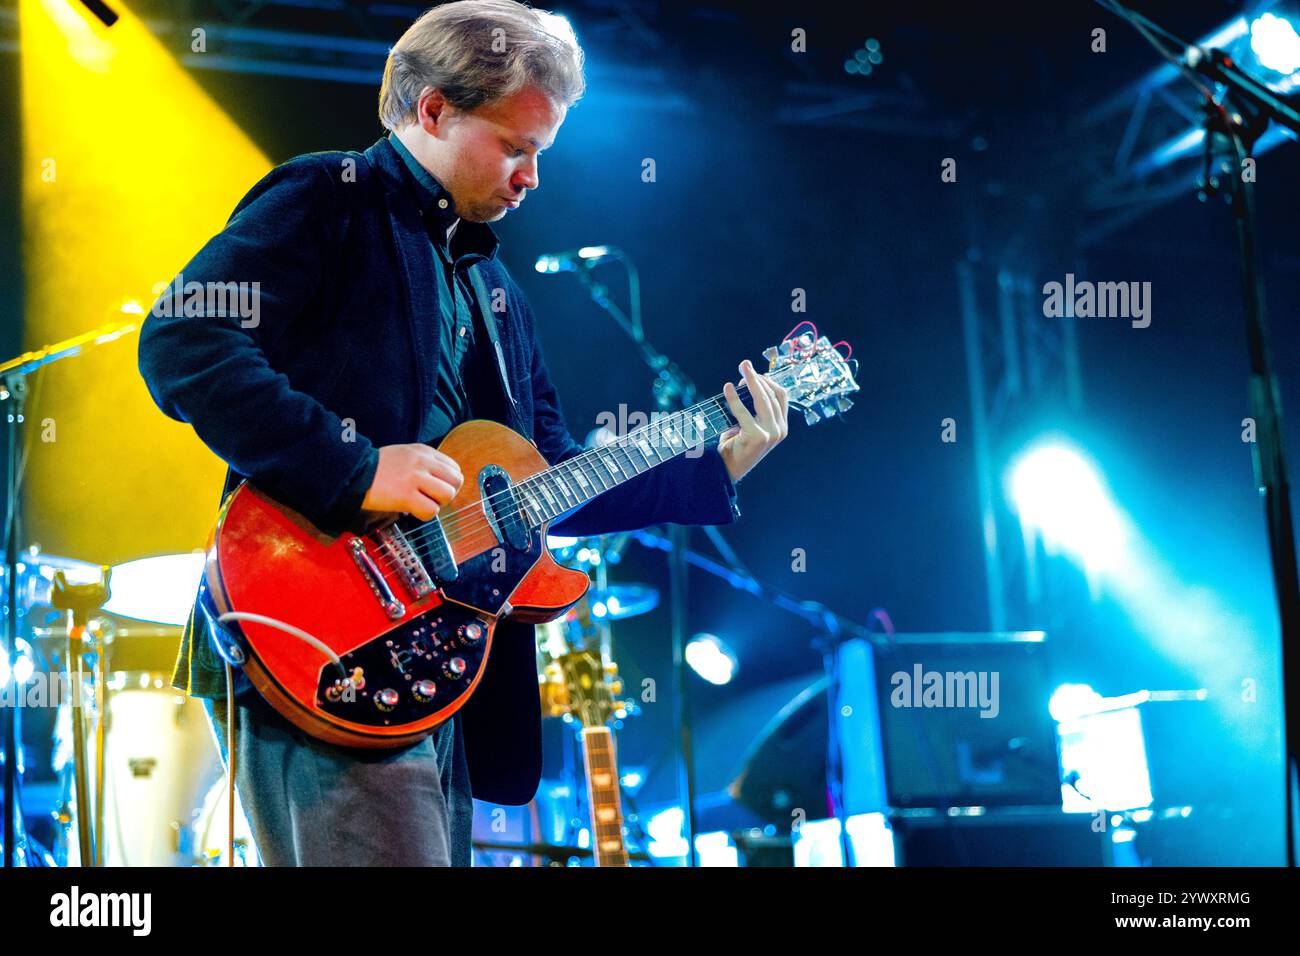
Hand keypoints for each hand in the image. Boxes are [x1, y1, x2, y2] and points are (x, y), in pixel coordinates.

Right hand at [361, 443, 463, 520]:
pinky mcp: (406, 496)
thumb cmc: (377, 469)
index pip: (454, 468)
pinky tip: (412, 510)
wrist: (353, 473)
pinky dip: (424, 514)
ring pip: (447, 495)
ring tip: (420, 503)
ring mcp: (415, 478)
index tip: (435, 488)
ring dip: (436, 504)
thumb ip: (426, 463)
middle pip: (456, 481)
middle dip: (447, 494)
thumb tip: (445, 481)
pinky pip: (431, 510)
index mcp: (423, 451)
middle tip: (430, 498)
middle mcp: (422, 462)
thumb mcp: (405, 455)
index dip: (448, 482)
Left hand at [718, 358, 788, 482]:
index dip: (767, 381)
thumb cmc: (736, 443)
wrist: (727, 468)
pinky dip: (735, 398)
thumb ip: (753, 407)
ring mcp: (771, 434)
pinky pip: (744, 412)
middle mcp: (780, 430)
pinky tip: (727, 388)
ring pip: (762, 400)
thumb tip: (744, 381)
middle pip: (771, 395)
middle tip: (744, 365)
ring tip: (740, 371)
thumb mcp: (749, 423)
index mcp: (781, 425)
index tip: (751, 373)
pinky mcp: (758, 437)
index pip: (781, 396)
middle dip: (756, 377)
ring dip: (750, 382)